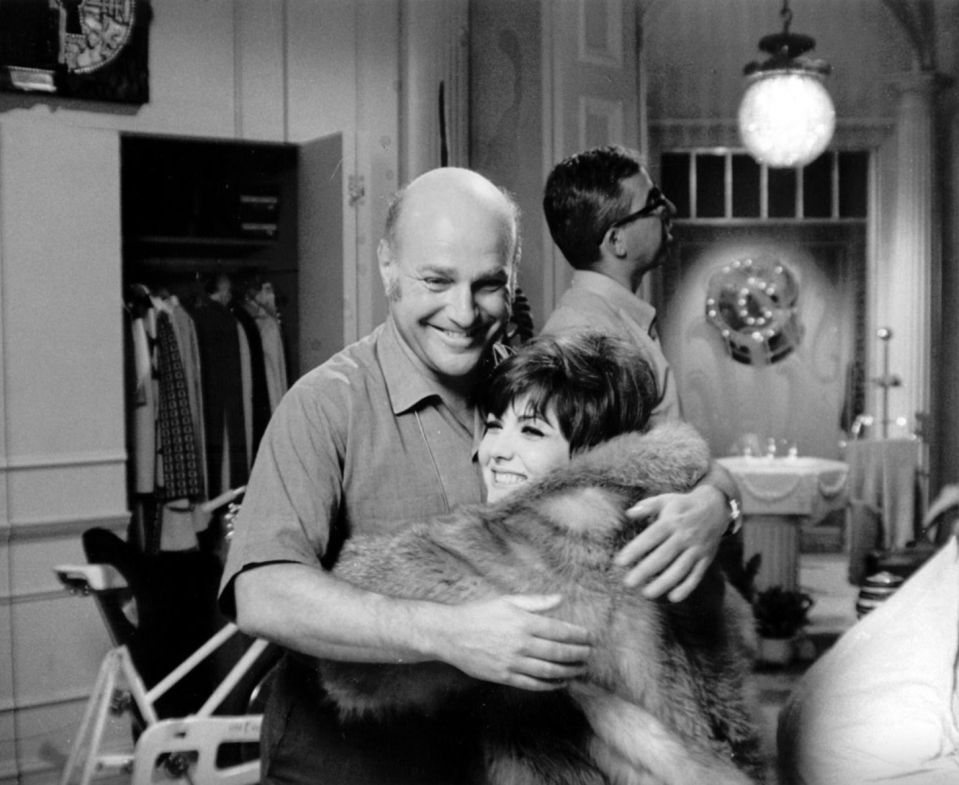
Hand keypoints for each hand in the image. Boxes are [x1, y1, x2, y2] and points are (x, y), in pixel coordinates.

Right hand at [438, 594, 592, 690]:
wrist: (451, 634)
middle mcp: (521, 644)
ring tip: (581, 669)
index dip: (579, 635)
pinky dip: (551, 685)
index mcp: (524, 622)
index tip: (590, 637)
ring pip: (550, 670)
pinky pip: (533, 684)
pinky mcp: (504, 677)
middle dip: (579, 654)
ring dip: (569, 671)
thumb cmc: (480, 613)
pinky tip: (561, 682)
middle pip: (559, 652)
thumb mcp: (508, 601)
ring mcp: (513, 662)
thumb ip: (536, 602)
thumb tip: (561, 598)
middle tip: (590, 654)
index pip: (560, 631)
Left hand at [614, 485, 727, 601]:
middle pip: (664, 556)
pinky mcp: (706, 558)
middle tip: (628, 583)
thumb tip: (629, 513)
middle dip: (646, 570)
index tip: (620, 562)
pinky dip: (687, 587)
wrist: (716, 507)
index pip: (651, 537)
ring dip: (664, 582)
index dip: (636, 549)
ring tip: (646, 593)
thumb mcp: (665, 500)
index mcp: (671, 521)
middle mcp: (684, 536)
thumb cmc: (683, 505)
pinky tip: (673, 597)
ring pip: (680, 569)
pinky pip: (697, 575)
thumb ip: (646, 506)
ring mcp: (697, 549)